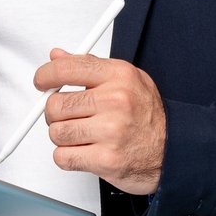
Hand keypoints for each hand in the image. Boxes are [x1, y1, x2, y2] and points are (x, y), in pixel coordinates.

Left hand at [32, 51, 166, 194]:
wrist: (172, 151)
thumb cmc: (148, 116)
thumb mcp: (126, 80)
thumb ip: (89, 67)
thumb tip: (57, 56)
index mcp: (119, 76)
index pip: (66, 68)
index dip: (45, 75)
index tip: (42, 82)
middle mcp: (116, 101)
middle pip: (55, 104)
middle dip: (55, 113)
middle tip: (68, 116)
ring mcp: (111, 131)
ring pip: (56, 133)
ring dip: (63, 137)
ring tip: (82, 135)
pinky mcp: (106, 159)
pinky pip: (63, 157)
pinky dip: (68, 157)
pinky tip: (84, 151)